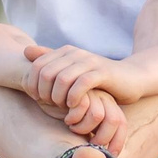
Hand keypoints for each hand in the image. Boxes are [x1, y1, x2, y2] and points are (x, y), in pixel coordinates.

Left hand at [21, 43, 138, 111]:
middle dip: (43, 93)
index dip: (32, 84)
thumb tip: (26, 51)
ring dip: (57, 97)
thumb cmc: (98, 79)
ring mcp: (89, 62)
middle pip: (46, 73)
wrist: (131, 78)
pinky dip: (73, 97)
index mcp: (65, 52)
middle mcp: (75, 54)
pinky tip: (73, 106)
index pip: (36, 66)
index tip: (37, 99)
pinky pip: (81, 84)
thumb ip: (50, 60)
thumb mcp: (72, 70)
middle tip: (49, 105)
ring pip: (62, 79)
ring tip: (61, 107)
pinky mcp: (102, 73)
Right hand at [61, 88, 126, 154]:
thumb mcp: (84, 126)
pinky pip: (82, 106)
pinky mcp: (79, 87)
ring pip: (98, 115)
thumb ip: (94, 136)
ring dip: (84, 128)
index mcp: (109, 108)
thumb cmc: (66, 115)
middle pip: (114, 120)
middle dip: (102, 138)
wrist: (50, 94)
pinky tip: (67, 119)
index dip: (118, 142)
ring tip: (72, 127)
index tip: (110, 155)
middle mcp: (104, 98)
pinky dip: (73, 118)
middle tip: (89, 144)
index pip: (122, 124)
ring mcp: (92, 92)